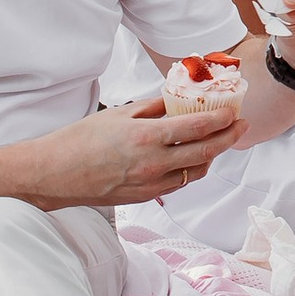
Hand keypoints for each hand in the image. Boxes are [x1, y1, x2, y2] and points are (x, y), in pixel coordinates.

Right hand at [41, 93, 242, 208]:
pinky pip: (179, 183)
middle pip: (205, 152)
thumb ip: (153, 107)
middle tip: (240, 125)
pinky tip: (193, 157)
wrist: (54, 175)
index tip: (234, 111)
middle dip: (228, 138)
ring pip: (196, 171)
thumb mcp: (118, 114)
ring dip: (212, 155)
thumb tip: (179, 98)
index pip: (196, 128)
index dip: (221, 120)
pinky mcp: (145, 197)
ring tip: (219, 139)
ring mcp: (150, 184)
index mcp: (145, 138)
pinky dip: (192, 169)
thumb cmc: (80, 140)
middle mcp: (152, 164)